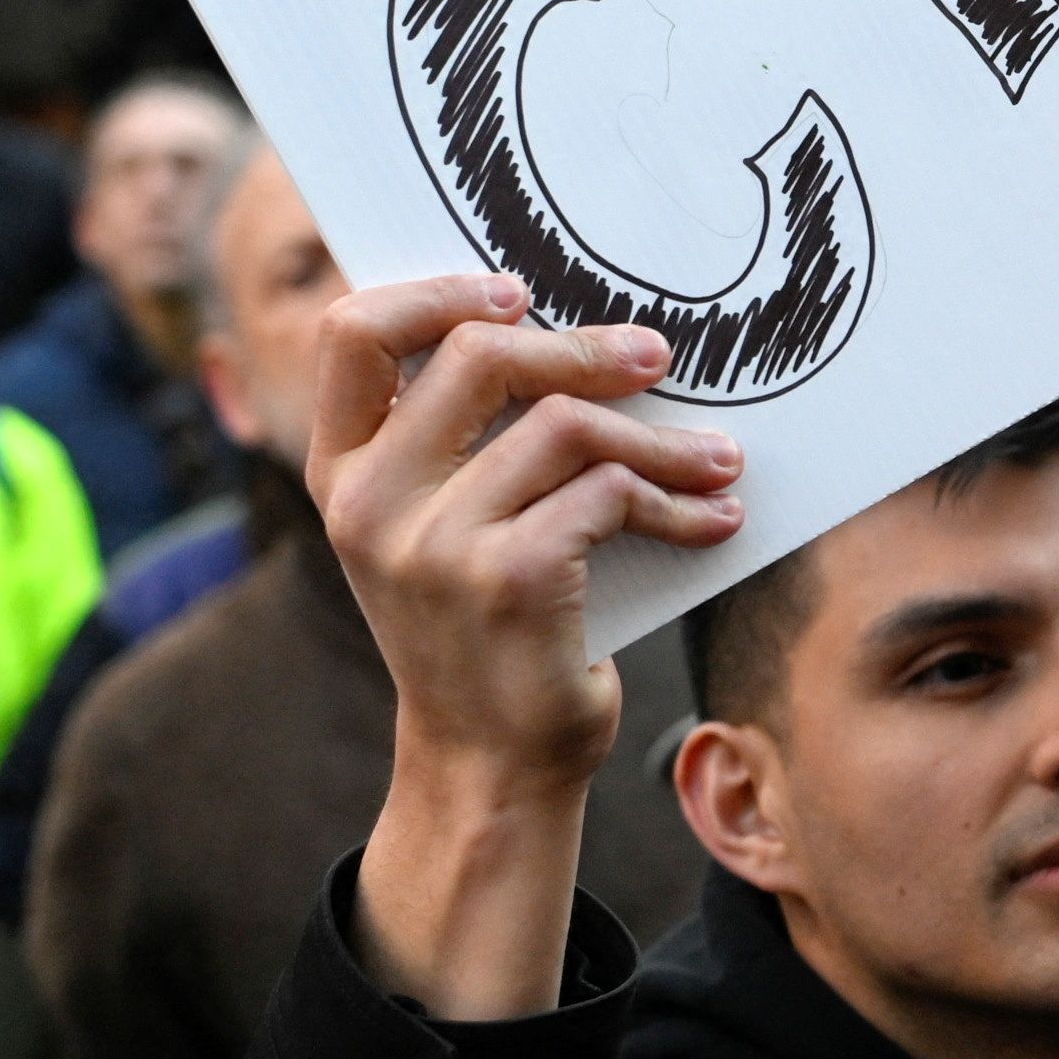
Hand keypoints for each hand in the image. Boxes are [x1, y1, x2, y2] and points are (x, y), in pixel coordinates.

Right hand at [319, 273, 743, 1017]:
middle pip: (477, 355)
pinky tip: (711, 521)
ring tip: (717, 460)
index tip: (517, 293)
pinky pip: (606, 494)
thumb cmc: (482, 631)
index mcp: (340, 475)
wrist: (489, 765)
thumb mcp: (436, 530)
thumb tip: (564, 330)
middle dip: (581, 348)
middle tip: (653, 357)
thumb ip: (459, 441)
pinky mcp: (509, 580)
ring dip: (659, 441)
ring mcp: (433, 544)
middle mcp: (370, 504)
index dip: (435, 292)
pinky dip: (673, 502)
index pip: (351, 334)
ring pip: (564, 426)